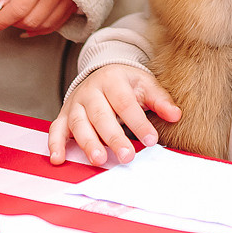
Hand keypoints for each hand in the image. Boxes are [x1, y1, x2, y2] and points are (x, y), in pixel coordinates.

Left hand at [0, 0, 75, 37]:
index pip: (19, 8)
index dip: (0, 21)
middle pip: (32, 19)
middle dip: (12, 23)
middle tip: (1, 18)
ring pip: (45, 25)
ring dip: (26, 27)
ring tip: (14, 20)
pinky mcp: (76, 1)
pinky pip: (58, 23)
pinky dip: (41, 30)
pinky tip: (28, 29)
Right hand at [53, 63, 180, 166]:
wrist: (101, 72)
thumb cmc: (127, 84)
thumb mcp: (145, 84)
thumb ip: (160, 100)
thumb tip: (176, 115)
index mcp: (113, 80)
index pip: (125, 103)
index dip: (138, 122)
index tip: (152, 140)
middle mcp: (91, 91)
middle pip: (101, 115)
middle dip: (113, 137)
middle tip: (126, 156)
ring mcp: (75, 103)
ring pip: (79, 124)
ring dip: (88, 143)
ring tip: (99, 160)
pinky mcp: (64, 115)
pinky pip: (56, 129)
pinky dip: (55, 144)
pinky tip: (59, 159)